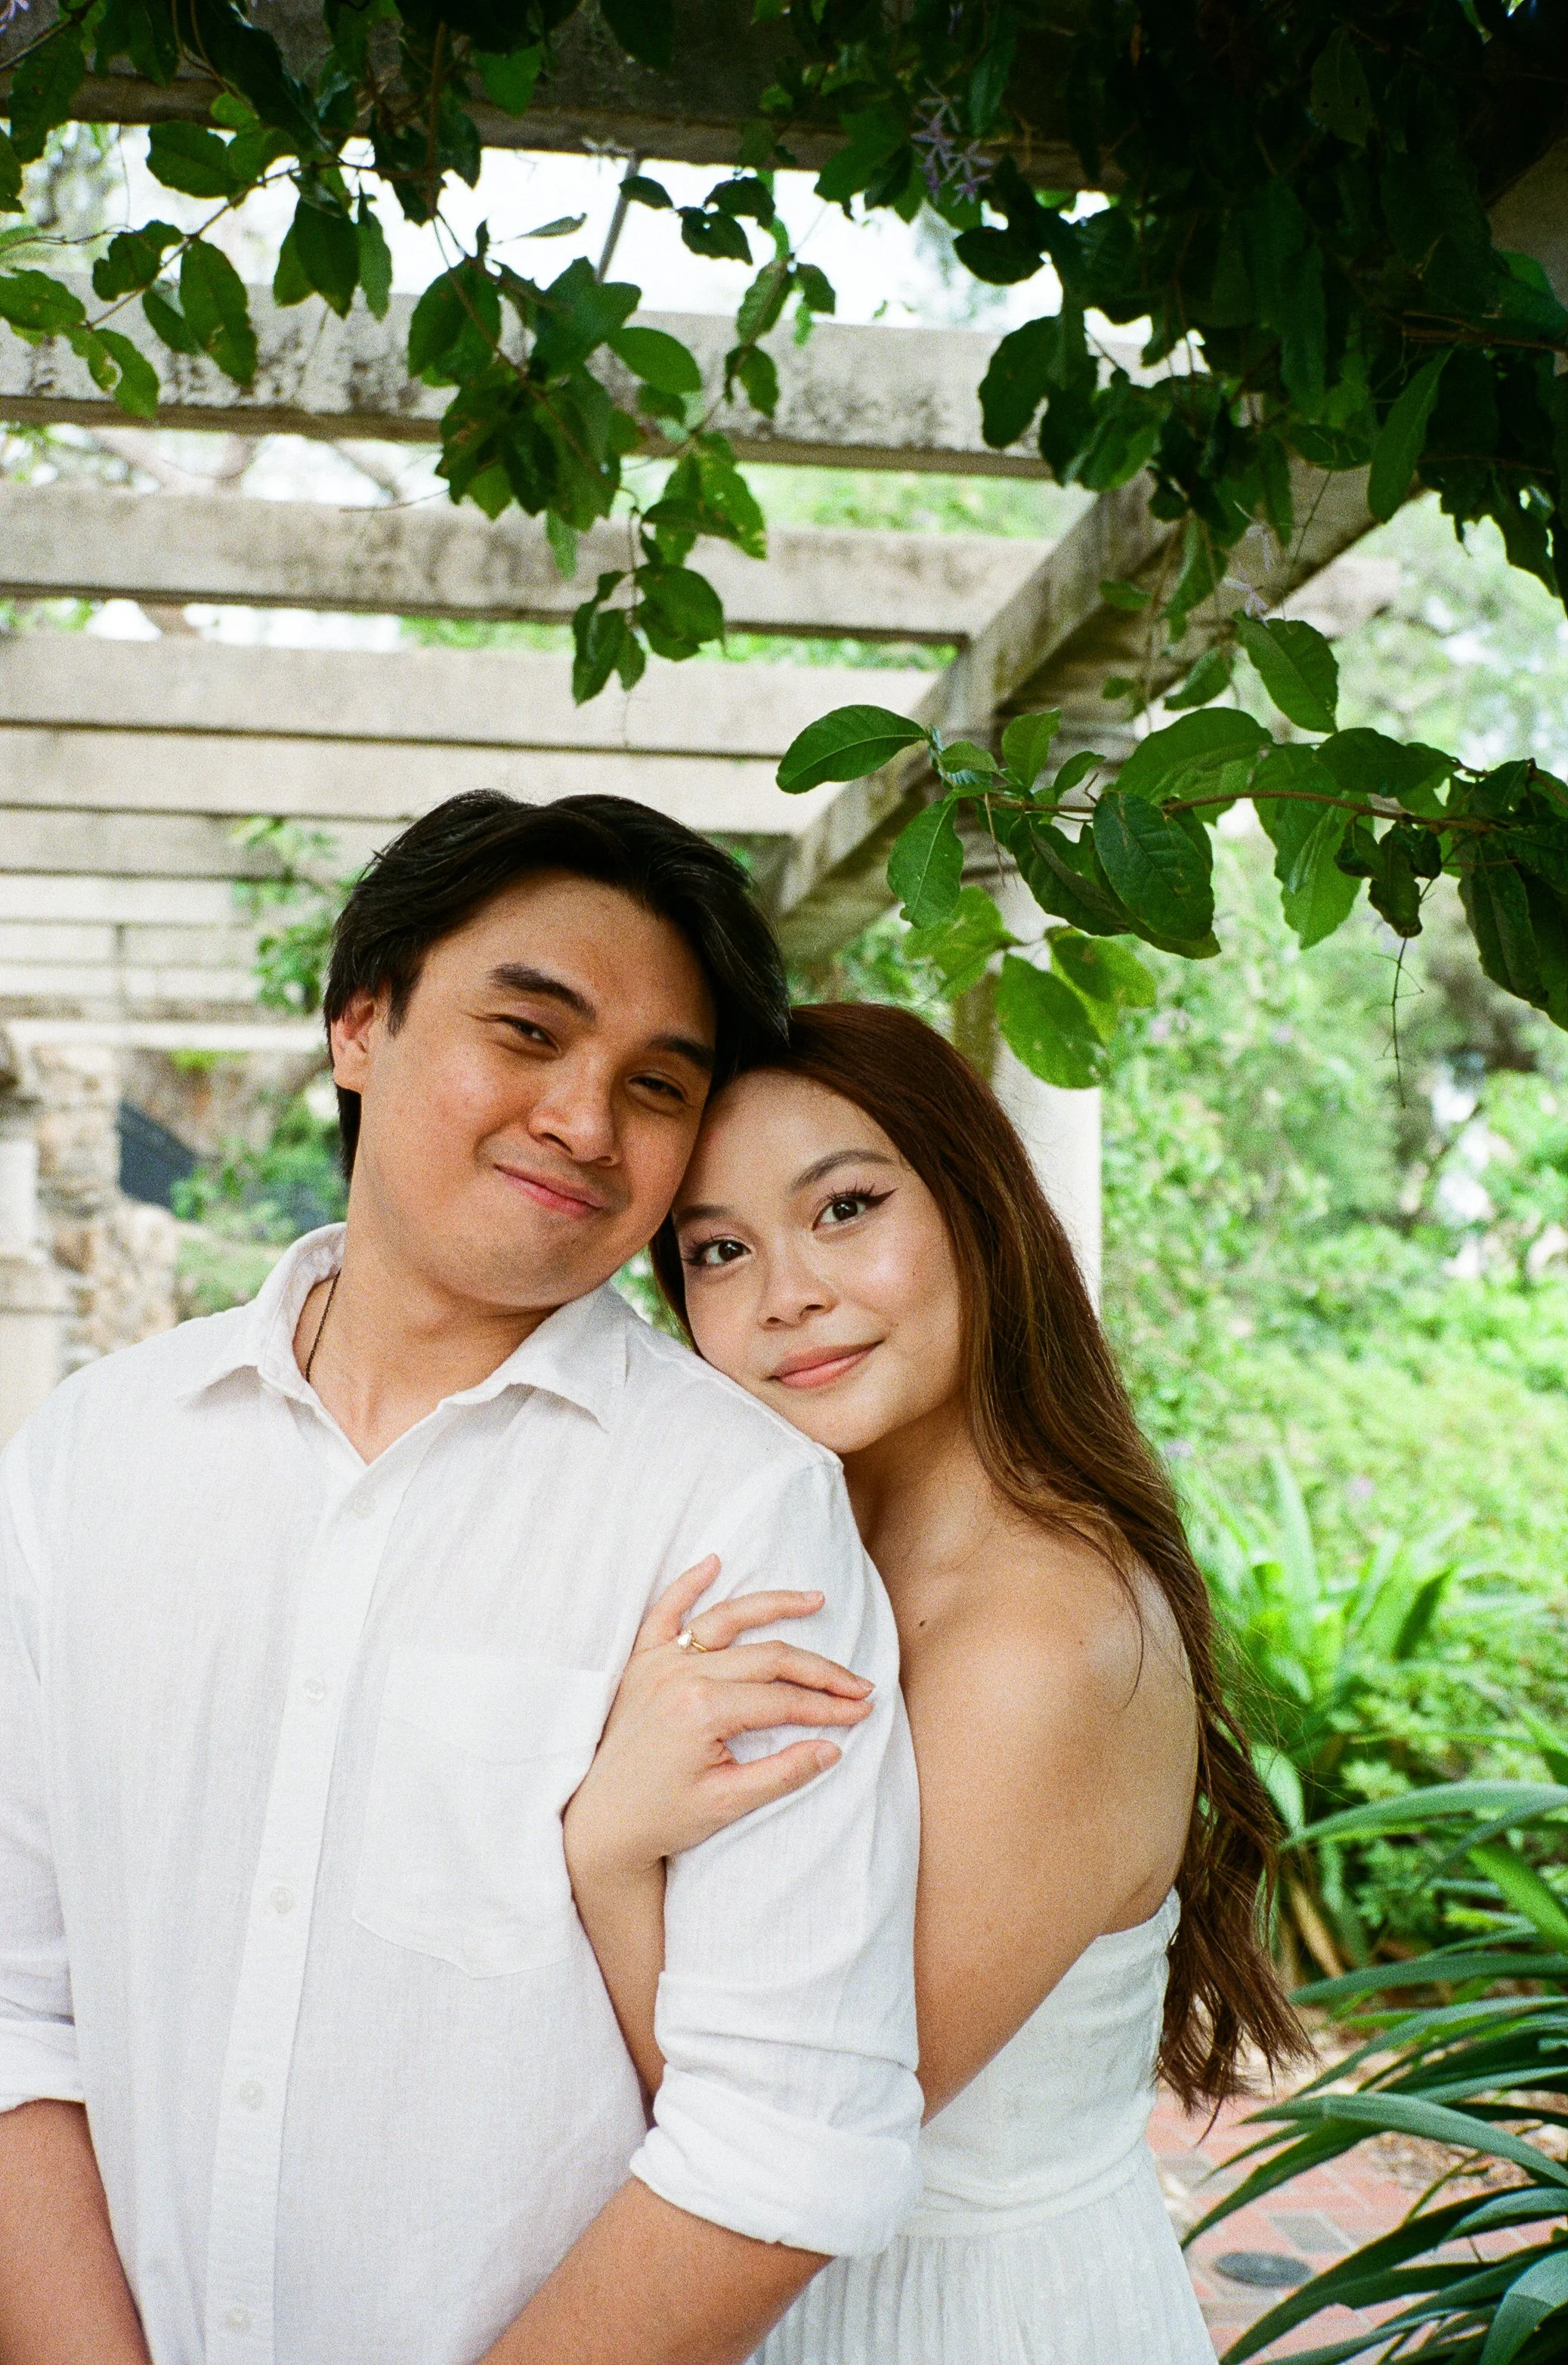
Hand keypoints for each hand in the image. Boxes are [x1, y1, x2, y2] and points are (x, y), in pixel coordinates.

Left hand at [563, 1558, 874, 1880]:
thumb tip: (832, 1747)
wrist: (601, 1824)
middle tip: (859, 1682)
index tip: (863, 1710)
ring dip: (773, 1606)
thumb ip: (782, 1772)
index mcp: (702, 1710)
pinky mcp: (641, 1663)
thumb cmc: (662, 1818)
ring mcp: (658, 1664)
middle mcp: (681, 1676)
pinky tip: (713, 1562)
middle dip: (819, 1670)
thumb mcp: (728, 1804)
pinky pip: (664, 1612)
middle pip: (767, 1657)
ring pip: (726, 1620)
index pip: (783, 1699)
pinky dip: (687, 1585)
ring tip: (814, 1599)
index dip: (828, 1706)